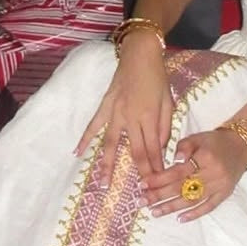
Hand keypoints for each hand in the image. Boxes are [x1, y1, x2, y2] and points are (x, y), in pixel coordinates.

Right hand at [74, 37, 172, 184]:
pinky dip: (84, 139)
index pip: (153, 149)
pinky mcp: (105, 106)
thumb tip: (161, 148)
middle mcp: (131, 118)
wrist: (140, 54)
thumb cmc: (158, 77)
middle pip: (135, 151)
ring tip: (103, 184)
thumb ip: (166, 126)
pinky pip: (93, 125)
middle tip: (140, 191)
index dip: (155, 167)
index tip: (158, 182)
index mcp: (150, 116)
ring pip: (111, 144)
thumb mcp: (169, 101)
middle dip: (139, 172)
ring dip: (107, 165)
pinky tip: (77, 153)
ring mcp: (115, 112)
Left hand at [140, 127, 246, 223]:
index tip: (141, 185)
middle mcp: (213, 173)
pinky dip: (194, 214)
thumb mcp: (197, 137)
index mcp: (205, 157)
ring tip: (154, 212)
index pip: (177, 171)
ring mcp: (220, 186)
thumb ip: (183, 148)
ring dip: (171, 208)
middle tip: (141, 202)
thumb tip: (173, 160)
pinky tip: (179, 219)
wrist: (241, 146)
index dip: (159, 179)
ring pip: (192, 200)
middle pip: (181, 188)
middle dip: (159, 196)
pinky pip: (208, 207)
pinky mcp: (225, 194)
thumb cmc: (214, 141)